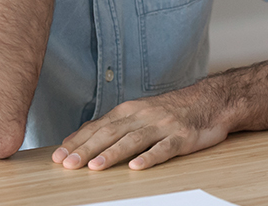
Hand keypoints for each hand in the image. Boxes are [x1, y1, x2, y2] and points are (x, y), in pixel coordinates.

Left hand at [51, 87, 229, 170]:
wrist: (210, 101)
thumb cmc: (170, 110)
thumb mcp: (139, 112)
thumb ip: (112, 125)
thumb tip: (79, 139)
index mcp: (129, 110)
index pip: (97, 126)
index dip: (77, 141)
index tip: (58, 156)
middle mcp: (143, 115)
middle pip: (110, 133)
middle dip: (86, 149)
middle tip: (68, 164)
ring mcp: (162, 126)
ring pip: (133, 140)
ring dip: (111, 153)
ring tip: (94, 167)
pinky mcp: (182, 137)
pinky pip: (164, 148)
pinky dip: (149, 157)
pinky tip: (136, 167)